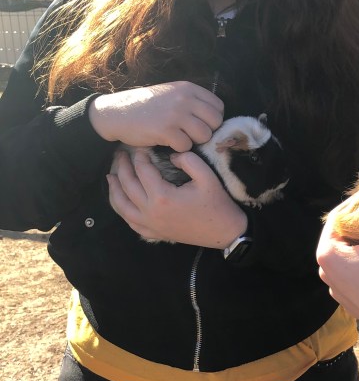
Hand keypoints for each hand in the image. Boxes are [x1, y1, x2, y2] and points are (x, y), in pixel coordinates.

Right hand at [90, 81, 223, 150]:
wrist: (117, 112)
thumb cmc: (146, 106)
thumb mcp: (171, 93)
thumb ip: (192, 101)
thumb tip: (215, 118)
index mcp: (188, 88)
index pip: (218, 106)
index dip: (213, 119)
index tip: (200, 125)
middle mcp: (185, 99)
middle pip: (215, 122)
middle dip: (206, 132)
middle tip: (191, 135)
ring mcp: (176, 114)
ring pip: (204, 135)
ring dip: (193, 142)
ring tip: (179, 138)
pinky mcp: (166, 130)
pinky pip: (186, 146)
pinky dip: (178, 149)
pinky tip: (168, 143)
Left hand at [107, 148, 246, 246]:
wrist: (225, 232)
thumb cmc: (217, 204)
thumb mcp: (207, 177)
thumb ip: (188, 160)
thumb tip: (171, 156)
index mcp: (162, 197)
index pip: (143, 171)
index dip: (140, 156)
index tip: (141, 147)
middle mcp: (150, 212)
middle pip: (127, 186)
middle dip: (122, 168)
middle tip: (120, 155)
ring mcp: (150, 225)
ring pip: (122, 206)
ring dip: (114, 190)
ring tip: (111, 176)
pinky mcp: (154, 233)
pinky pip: (130, 222)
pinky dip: (122, 210)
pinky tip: (121, 202)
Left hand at [317, 184, 358, 342]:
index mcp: (327, 254)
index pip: (336, 219)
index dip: (354, 205)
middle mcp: (324, 271)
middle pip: (339, 237)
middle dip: (356, 225)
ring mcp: (333, 287)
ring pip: (344, 255)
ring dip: (358, 244)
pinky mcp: (344, 298)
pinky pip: (349, 272)